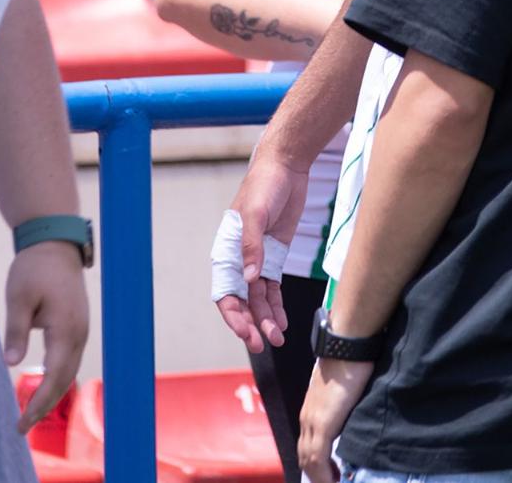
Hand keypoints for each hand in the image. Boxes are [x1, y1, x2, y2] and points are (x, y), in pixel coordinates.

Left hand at [4, 241, 90, 432]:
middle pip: (65, 380)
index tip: (22, 423)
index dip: (38, 403)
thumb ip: (15, 331)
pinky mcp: (78, 325)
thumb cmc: (34, 268)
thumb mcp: (18, 297)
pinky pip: (70, 359)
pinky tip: (44, 385)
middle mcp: (79, 334)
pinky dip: (58, 378)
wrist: (55, 244)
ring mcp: (82, 330)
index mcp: (65, 329)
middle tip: (22, 427)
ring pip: (70, 371)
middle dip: (44, 405)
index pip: (53, 377)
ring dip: (52, 393)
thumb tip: (12, 364)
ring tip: (31, 412)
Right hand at [213, 152, 307, 349]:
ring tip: (277, 338)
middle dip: (250, 324)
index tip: (247, 333)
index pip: (225, 292)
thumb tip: (249, 280)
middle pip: (242, 301)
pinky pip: (273, 288)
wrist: (286, 167)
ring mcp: (258, 259)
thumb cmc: (264, 185)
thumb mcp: (256, 214)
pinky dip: (276, 306)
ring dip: (265, 319)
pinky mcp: (274, 257)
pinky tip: (281, 322)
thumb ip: (253, 247)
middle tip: (263, 344)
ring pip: (258, 299)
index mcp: (226, 250)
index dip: (234, 315)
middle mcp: (239, 259)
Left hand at [297, 357, 373, 482]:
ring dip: (320, 478)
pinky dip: (323, 474)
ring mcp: (313, 420)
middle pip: (305, 456)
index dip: (315, 464)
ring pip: (309, 460)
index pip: (307, 445)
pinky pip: (317, 457)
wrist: (347, 345)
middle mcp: (307, 418)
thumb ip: (345, 405)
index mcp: (311, 410)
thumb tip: (355, 414)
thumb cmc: (350, 361)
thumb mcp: (345, 389)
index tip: (328, 476)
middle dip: (316, 475)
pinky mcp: (323, 423)